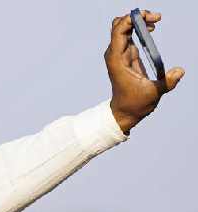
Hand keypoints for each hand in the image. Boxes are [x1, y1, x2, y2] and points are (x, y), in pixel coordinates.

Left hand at [105, 10, 184, 134]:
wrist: (124, 112)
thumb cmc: (135, 104)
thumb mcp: (153, 93)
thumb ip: (167, 82)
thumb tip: (179, 71)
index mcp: (117, 60)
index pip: (118, 32)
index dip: (131, 19)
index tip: (149, 18)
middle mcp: (115, 54)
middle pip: (119, 25)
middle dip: (135, 17)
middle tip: (155, 18)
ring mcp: (119, 54)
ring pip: (123, 29)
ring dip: (138, 21)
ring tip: (156, 21)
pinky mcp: (125, 56)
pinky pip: (128, 35)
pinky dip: (138, 28)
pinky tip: (151, 29)